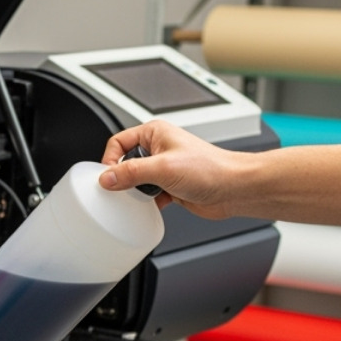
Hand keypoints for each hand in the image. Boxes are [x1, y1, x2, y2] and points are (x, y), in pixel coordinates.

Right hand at [98, 120, 248, 219]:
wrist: (234, 189)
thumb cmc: (211, 169)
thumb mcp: (163, 168)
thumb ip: (131, 172)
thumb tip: (106, 178)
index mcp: (155, 133)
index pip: (118, 142)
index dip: (110, 160)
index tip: (108, 177)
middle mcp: (158, 148)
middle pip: (124, 163)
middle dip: (122, 178)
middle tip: (121, 189)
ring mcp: (164, 168)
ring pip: (135, 181)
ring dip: (135, 192)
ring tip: (140, 197)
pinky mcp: (169, 186)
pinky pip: (147, 195)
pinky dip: (146, 203)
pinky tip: (151, 206)